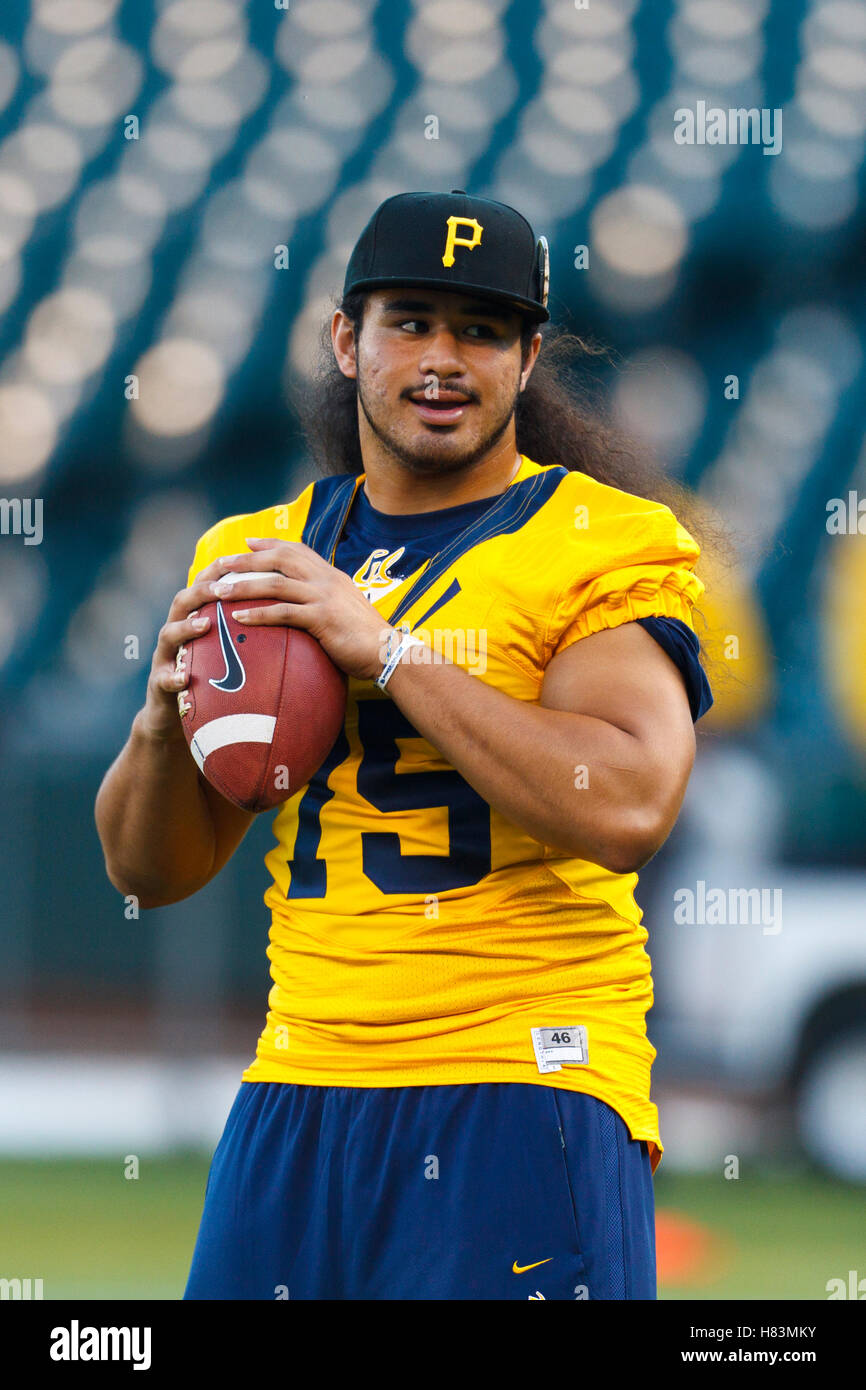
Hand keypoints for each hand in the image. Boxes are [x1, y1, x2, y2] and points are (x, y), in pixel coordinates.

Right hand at [140, 557, 229, 739]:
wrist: (174, 716)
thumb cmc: (208, 680)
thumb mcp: (227, 653)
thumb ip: (247, 633)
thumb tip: (288, 617)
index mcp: (193, 620)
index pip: (203, 587)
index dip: (218, 570)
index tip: (241, 557)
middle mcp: (175, 632)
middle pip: (182, 602)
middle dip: (201, 591)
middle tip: (223, 588)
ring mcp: (165, 657)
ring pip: (168, 634)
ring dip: (185, 627)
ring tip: (204, 625)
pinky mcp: (158, 684)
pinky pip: (164, 679)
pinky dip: (173, 678)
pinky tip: (184, 679)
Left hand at [209, 538, 396, 681]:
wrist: (388, 651)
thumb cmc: (366, 637)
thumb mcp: (346, 608)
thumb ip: (327, 599)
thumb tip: (309, 604)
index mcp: (331, 575)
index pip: (297, 549)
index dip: (270, 544)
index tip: (247, 542)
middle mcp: (326, 579)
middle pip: (279, 560)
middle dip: (247, 560)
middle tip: (221, 564)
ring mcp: (324, 597)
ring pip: (275, 584)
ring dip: (244, 586)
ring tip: (219, 591)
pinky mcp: (322, 618)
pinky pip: (283, 613)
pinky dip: (258, 614)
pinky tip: (238, 619)